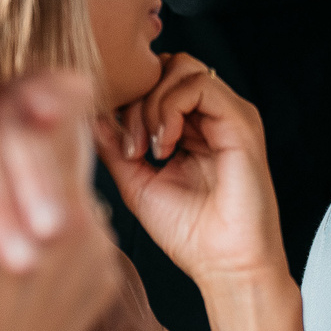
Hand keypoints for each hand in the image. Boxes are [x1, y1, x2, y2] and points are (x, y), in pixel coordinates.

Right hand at [0, 105, 116, 330]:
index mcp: (25, 210)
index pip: (21, 107)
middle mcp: (78, 226)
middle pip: (58, 125)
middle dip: (9, 125)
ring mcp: (100, 251)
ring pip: (66, 167)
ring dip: (24, 169)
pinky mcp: (105, 273)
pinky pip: (76, 212)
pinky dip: (38, 212)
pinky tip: (1, 253)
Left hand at [95, 53, 286, 290]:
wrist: (225, 263)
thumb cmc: (189, 233)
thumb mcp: (137, 183)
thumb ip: (115, 147)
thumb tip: (90, 116)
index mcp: (193, 128)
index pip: (155, 83)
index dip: (129, 101)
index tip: (116, 142)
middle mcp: (213, 115)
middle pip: (166, 66)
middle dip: (138, 99)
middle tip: (132, 147)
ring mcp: (229, 114)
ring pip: (180, 67)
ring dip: (152, 104)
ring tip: (149, 148)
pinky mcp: (241, 119)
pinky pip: (199, 84)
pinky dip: (171, 108)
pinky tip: (165, 144)